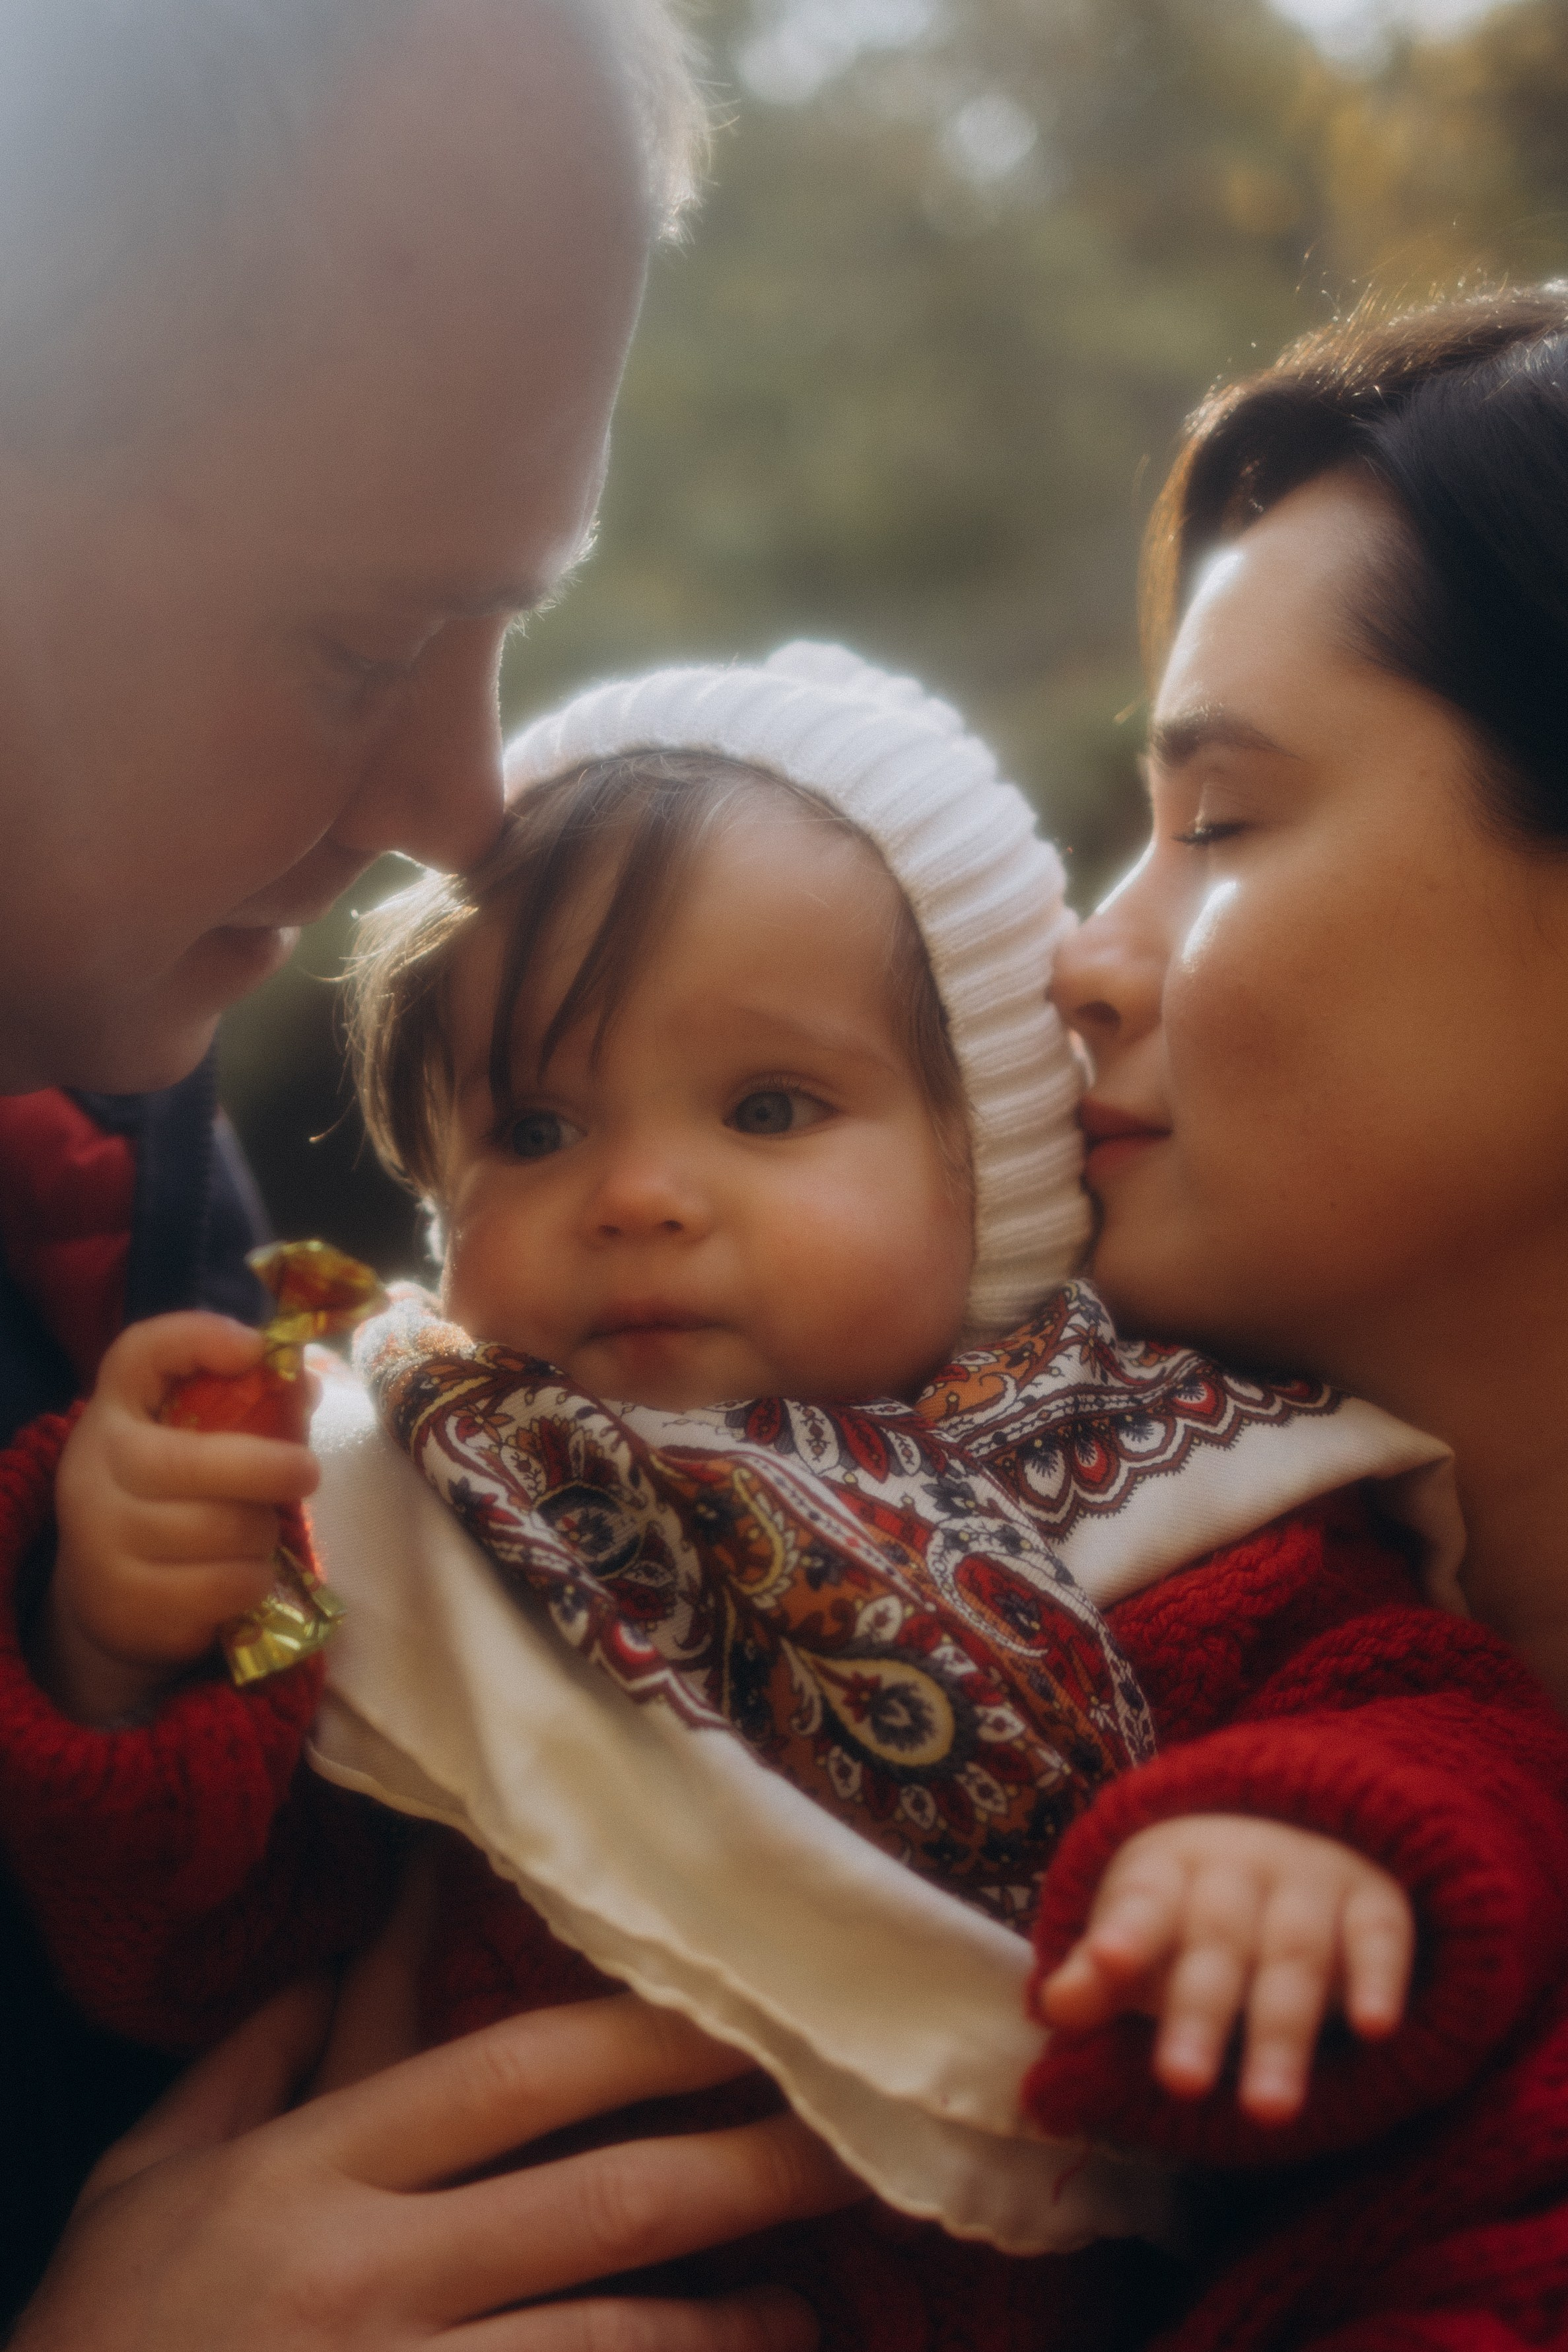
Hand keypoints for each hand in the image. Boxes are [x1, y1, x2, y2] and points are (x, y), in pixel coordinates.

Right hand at [11, 1982, 855, 2350]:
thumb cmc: (99, 2339)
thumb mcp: (144, 2179)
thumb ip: (247, 2059)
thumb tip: (336, 1946)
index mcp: (311, 2173)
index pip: (512, 2075)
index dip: (646, 2038)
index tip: (748, 2012)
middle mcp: (371, 2273)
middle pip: (602, 2201)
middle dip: (744, 2168)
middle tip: (850, 2143)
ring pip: (612, 2342)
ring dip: (728, 2325)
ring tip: (809, 2305)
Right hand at [45, 1312, 319, 1723]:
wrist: (102, 1598)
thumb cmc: (168, 1500)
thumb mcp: (188, 1445)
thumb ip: (247, 1410)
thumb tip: (304, 1386)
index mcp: (113, 1416)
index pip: (137, 1354)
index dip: (197, 1338)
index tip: (253, 1348)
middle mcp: (94, 1472)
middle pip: (191, 1462)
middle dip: (268, 1469)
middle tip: (307, 1472)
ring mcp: (103, 1542)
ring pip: (220, 1531)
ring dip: (261, 1534)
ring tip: (257, 1534)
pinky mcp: (127, 1604)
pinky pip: (224, 1587)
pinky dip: (251, 1581)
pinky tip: (241, 1575)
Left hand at [1038, 1813, 1414, 2122]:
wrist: (1296, 1818)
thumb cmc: (1197, 1905)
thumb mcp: (1141, 1928)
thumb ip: (1098, 1975)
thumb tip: (1053, 2009)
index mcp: (1168, 1871)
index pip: (1142, 1903)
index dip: (1124, 1932)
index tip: (1106, 1963)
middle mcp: (1239, 1868)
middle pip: (1216, 1943)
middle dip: (1199, 2014)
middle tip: (1181, 2084)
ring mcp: (1310, 1878)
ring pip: (1295, 1954)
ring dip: (1282, 2031)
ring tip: (1267, 2111)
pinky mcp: (1373, 1898)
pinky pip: (1380, 1935)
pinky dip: (1378, 1979)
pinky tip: (1375, 2029)